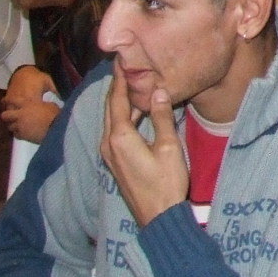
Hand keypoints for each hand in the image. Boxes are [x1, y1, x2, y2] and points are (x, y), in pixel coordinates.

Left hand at [0, 66, 60, 142]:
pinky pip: (16, 134)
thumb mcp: (48, 105)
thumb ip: (40, 105)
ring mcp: (20, 126)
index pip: (12, 101)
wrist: (55, 128)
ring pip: (9, 126)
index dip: (6, 101)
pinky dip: (18, 133)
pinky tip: (22, 133)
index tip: (4, 101)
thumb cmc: (54, 114)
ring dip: (13, 125)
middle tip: (9, 116)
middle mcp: (20, 115)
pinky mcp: (22, 135)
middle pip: (5, 115)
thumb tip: (40, 105)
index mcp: (27, 104)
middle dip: (6, 116)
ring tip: (16, 126)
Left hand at [99, 68, 188, 227]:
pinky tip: (135, 113)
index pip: (116, 100)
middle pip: (109, 108)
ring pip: (111, 120)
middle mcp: (108, 143)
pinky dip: (123, 117)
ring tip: (133, 86)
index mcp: (120, 136)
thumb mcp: (169, 147)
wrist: (157, 216)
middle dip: (117, 87)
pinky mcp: (115, 162)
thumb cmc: (166, 181)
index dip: (120, 79)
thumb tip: (158, 91)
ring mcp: (110, 154)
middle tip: (126, 68)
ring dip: (120, 102)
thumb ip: (162, 117)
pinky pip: (115, 131)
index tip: (122, 60)